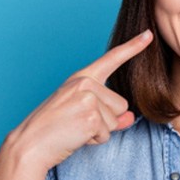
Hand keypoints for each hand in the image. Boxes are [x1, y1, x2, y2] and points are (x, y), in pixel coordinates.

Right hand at [4, 30, 152, 170]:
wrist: (30, 144)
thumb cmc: (54, 129)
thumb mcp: (82, 114)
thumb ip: (109, 114)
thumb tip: (130, 118)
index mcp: (82, 77)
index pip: (111, 59)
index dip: (133, 47)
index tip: (148, 34)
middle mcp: (85, 83)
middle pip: (121, 105)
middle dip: (105, 121)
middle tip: (77, 122)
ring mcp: (88, 98)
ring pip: (115, 120)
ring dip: (99, 131)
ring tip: (74, 129)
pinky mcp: (91, 116)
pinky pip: (107, 133)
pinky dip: (94, 140)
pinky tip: (75, 136)